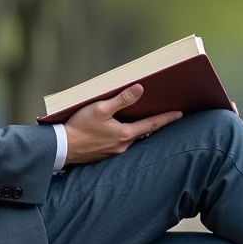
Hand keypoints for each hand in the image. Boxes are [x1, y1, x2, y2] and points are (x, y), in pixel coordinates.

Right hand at [63, 83, 183, 165]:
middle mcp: (123, 145)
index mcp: (125, 134)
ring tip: (141, 118)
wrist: (62, 148)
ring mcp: (114, 151)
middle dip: (152, 123)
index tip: (179, 114)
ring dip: (137, 128)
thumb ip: (122, 99)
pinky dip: (124, 134)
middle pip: (143, 132)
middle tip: (164, 114)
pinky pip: (120, 142)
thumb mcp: (100, 108)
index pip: (152, 124)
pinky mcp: (105, 154)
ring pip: (131, 137)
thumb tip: (140, 89)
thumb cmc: (79, 127)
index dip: (166, 118)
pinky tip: (119, 128)